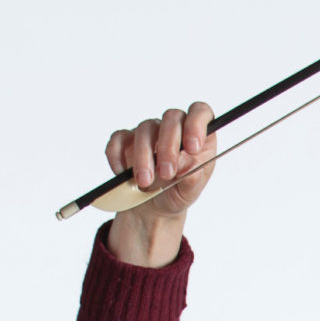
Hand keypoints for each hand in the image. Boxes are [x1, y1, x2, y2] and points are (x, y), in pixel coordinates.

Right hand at [105, 102, 215, 264]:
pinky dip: (119, 156)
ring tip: (145, 182)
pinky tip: (124, 173)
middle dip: (168, 146)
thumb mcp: (189, 192)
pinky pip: (119, 139)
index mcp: (197, 137)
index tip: (191, 147)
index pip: (200, 112)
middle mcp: (174, 128)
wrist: (153, 208)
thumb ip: (192, 178)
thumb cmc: (177, 193)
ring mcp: (149, 132)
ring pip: (145, 129)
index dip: (197, 124)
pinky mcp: (126, 140)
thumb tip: (186, 163)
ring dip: (144, 157)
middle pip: (171, 117)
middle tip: (166, 173)